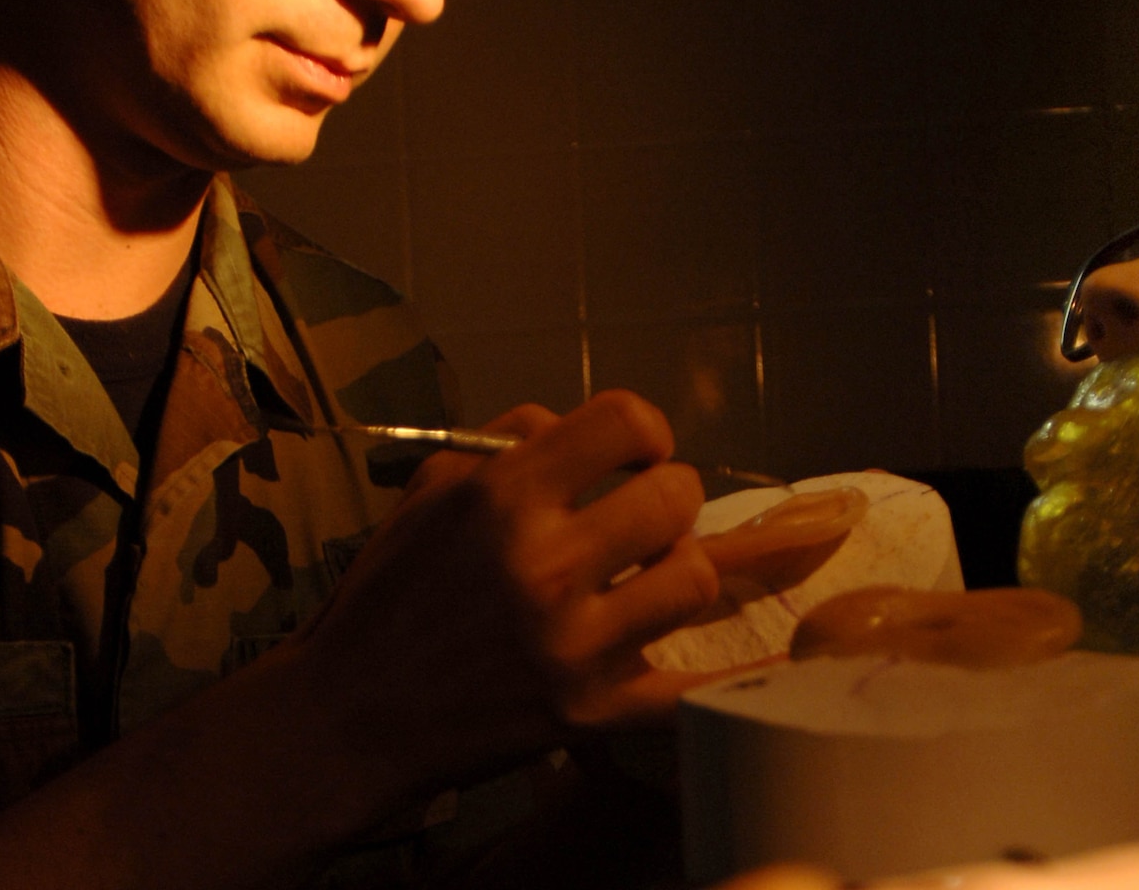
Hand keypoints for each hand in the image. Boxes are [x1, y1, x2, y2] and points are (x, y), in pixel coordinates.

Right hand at [290, 390, 720, 799]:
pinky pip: (693, 691)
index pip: (626, 422)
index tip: (635, 453)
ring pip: (695, 577)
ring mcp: (574, 643)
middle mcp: (544, 563)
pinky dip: (741, 680)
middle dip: (667, 501)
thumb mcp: (431, 491)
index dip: (643, 431)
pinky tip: (790, 666)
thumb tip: (583, 429)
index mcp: (503, 497)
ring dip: (680, 571)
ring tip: (650, 580)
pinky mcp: (592, 712)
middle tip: (643, 522)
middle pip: (677, 497)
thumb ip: (511, 442)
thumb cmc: (388, 596)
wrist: (348, 716)